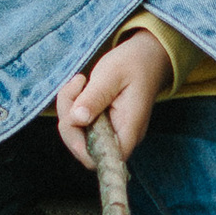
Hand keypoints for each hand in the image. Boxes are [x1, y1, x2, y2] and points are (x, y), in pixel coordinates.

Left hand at [54, 26, 167, 170]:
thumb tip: (77, 120)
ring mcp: (111, 132)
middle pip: (84, 148)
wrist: (147, 56)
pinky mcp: (102, 124)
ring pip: (77, 135)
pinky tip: (81, 86)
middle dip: (69, 119)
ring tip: (80, 81)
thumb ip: (95, 97)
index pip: (104, 158)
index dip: (82, 147)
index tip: (73, 118)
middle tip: (76, 86)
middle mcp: (121, 136)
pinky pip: (79, 124)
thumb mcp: (111, 74)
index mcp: (129, 128)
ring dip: (68, 108)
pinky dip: (72, 106)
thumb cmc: (133, 63)